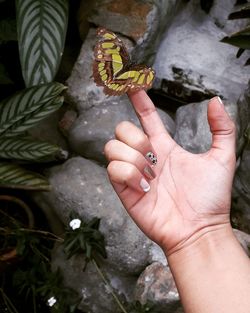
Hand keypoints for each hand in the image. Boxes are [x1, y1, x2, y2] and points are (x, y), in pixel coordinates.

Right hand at [104, 91, 235, 253]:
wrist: (199, 229)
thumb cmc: (211, 199)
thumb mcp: (223, 158)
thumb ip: (222, 128)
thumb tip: (215, 100)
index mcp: (164, 147)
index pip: (146, 117)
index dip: (139, 100)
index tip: (132, 85)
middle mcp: (145, 157)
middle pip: (122, 129)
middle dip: (135, 137)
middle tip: (154, 157)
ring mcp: (133, 172)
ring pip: (112, 147)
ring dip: (133, 157)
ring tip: (151, 175)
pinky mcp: (124, 189)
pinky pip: (113, 169)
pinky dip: (129, 174)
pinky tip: (145, 187)